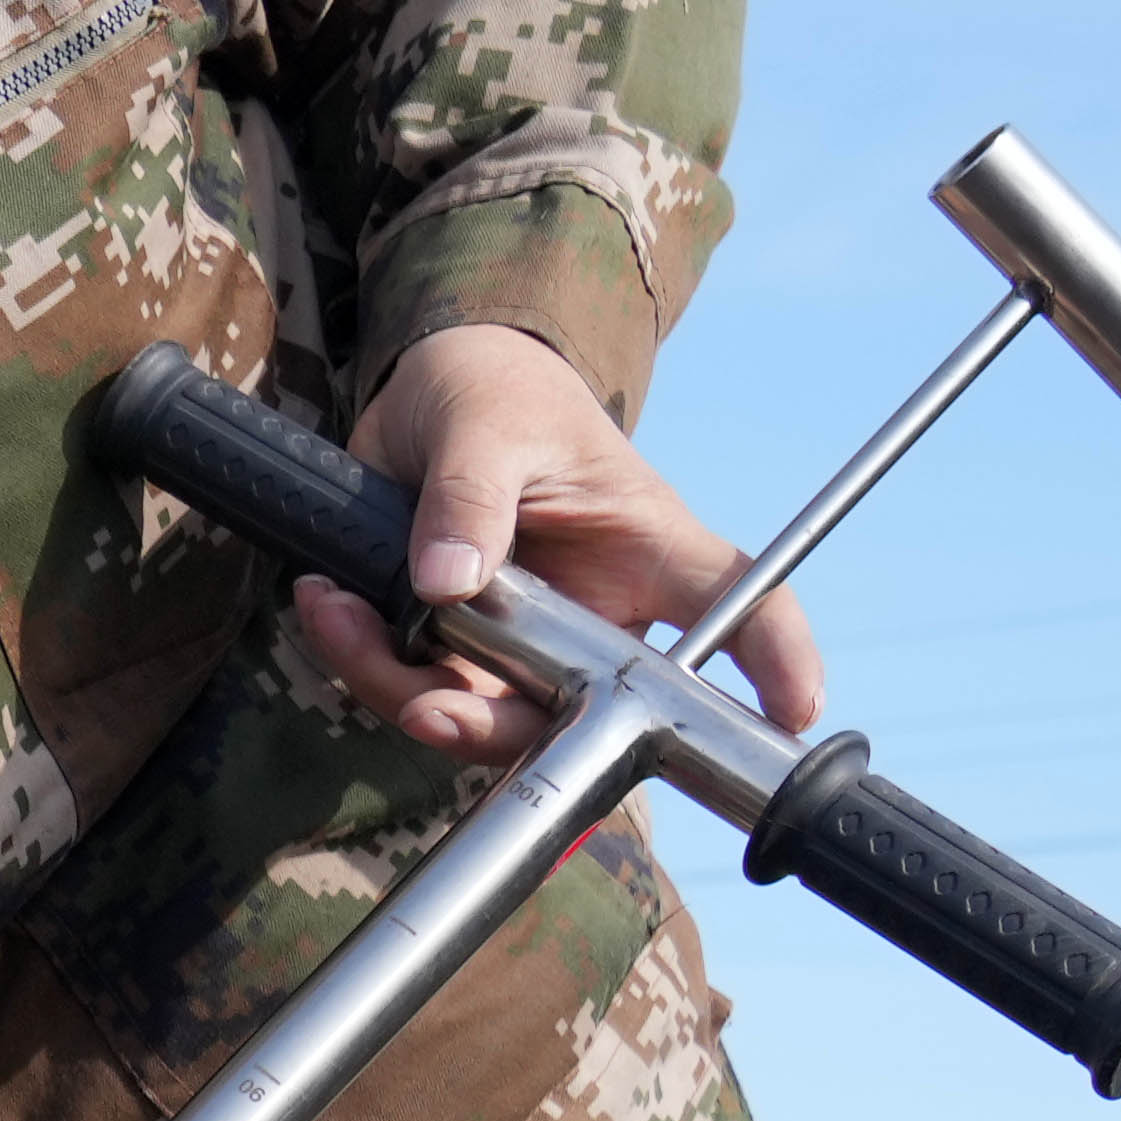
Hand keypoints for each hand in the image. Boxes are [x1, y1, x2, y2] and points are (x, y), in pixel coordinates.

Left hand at [303, 327, 824, 758]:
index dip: (777, 661)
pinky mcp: (459, 652)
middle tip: (423, 707)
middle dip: (494, 727)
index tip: (795, 715)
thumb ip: (470, 496)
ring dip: (398, 688)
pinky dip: (360, 661)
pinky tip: (325, 602)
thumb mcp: (484, 425)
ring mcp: (530, 644)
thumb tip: (448, 580)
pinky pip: (415, 689)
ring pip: (482, 716)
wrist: (428, 399)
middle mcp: (599, 612)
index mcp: (648, 547)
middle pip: (582, 713)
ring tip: (334, 609)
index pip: (736, 604)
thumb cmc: (491, 392)